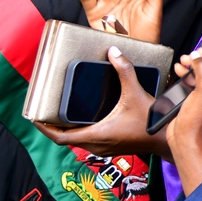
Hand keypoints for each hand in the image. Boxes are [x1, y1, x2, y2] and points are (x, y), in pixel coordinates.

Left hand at [34, 45, 174, 159]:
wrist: (166, 140)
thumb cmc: (151, 123)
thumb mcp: (136, 93)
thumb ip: (124, 70)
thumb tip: (114, 52)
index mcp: (97, 134)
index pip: (60, 138)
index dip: (44, 129)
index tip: (35, 119)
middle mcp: (97, 145)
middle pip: (66, 140)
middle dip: (54, 127)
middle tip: (46, 113)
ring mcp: (104, 148)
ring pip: (77, 142)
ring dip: (68, 131)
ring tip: (61, 115)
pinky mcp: (111, 148)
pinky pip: (88, 141)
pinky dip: (80, 132)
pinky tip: (84, 120)